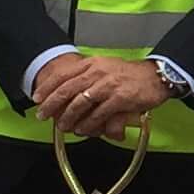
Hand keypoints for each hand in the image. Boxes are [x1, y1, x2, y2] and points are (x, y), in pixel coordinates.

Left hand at [44, 56, 173, 141]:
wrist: (156, 76)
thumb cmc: (131, 75)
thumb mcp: (106, 67)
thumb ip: (88, 76)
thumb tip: (69, 90)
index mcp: (93, 63)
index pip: (63, 74)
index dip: (47, 87)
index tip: (37, 98)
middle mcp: (98, 72)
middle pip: (68, 89)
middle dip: (52, 104)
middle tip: (43, 115)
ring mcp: (109, 85)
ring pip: (80, 103)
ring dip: (69, 117)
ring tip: (62, 126)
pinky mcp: (120, 99)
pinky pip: (99, 114)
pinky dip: (88, 124)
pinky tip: (83, 130)